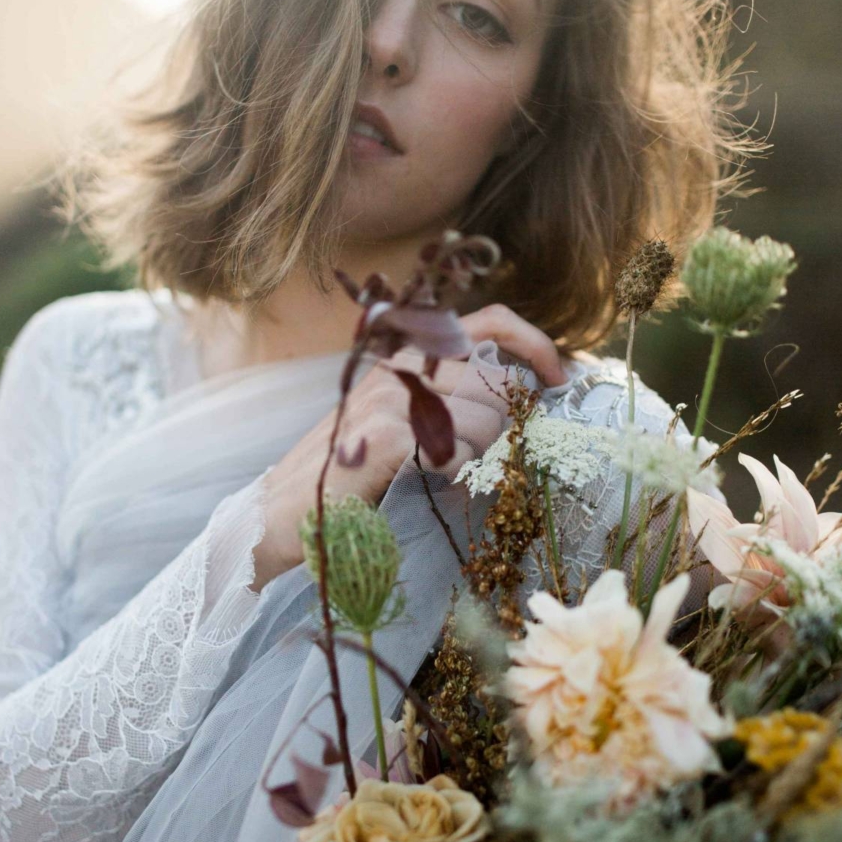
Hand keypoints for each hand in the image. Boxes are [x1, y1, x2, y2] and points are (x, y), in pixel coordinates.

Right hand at [251, 305, 565, 589]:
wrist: (280, 519)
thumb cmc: (346, 478)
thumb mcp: (401, 425)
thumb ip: (448, 404)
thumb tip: (517, 402)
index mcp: (405, 356)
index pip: (489, 323)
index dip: (535, 343)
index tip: (561, 378)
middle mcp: (399, 365)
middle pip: (499, 379)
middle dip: (508, 424)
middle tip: (486, 457)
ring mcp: (390, 397)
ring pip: (487, 416)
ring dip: (483, 454)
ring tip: (445, 474)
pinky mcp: (386, 436)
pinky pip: (458, 450)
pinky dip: (456, 474)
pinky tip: (428, 484)